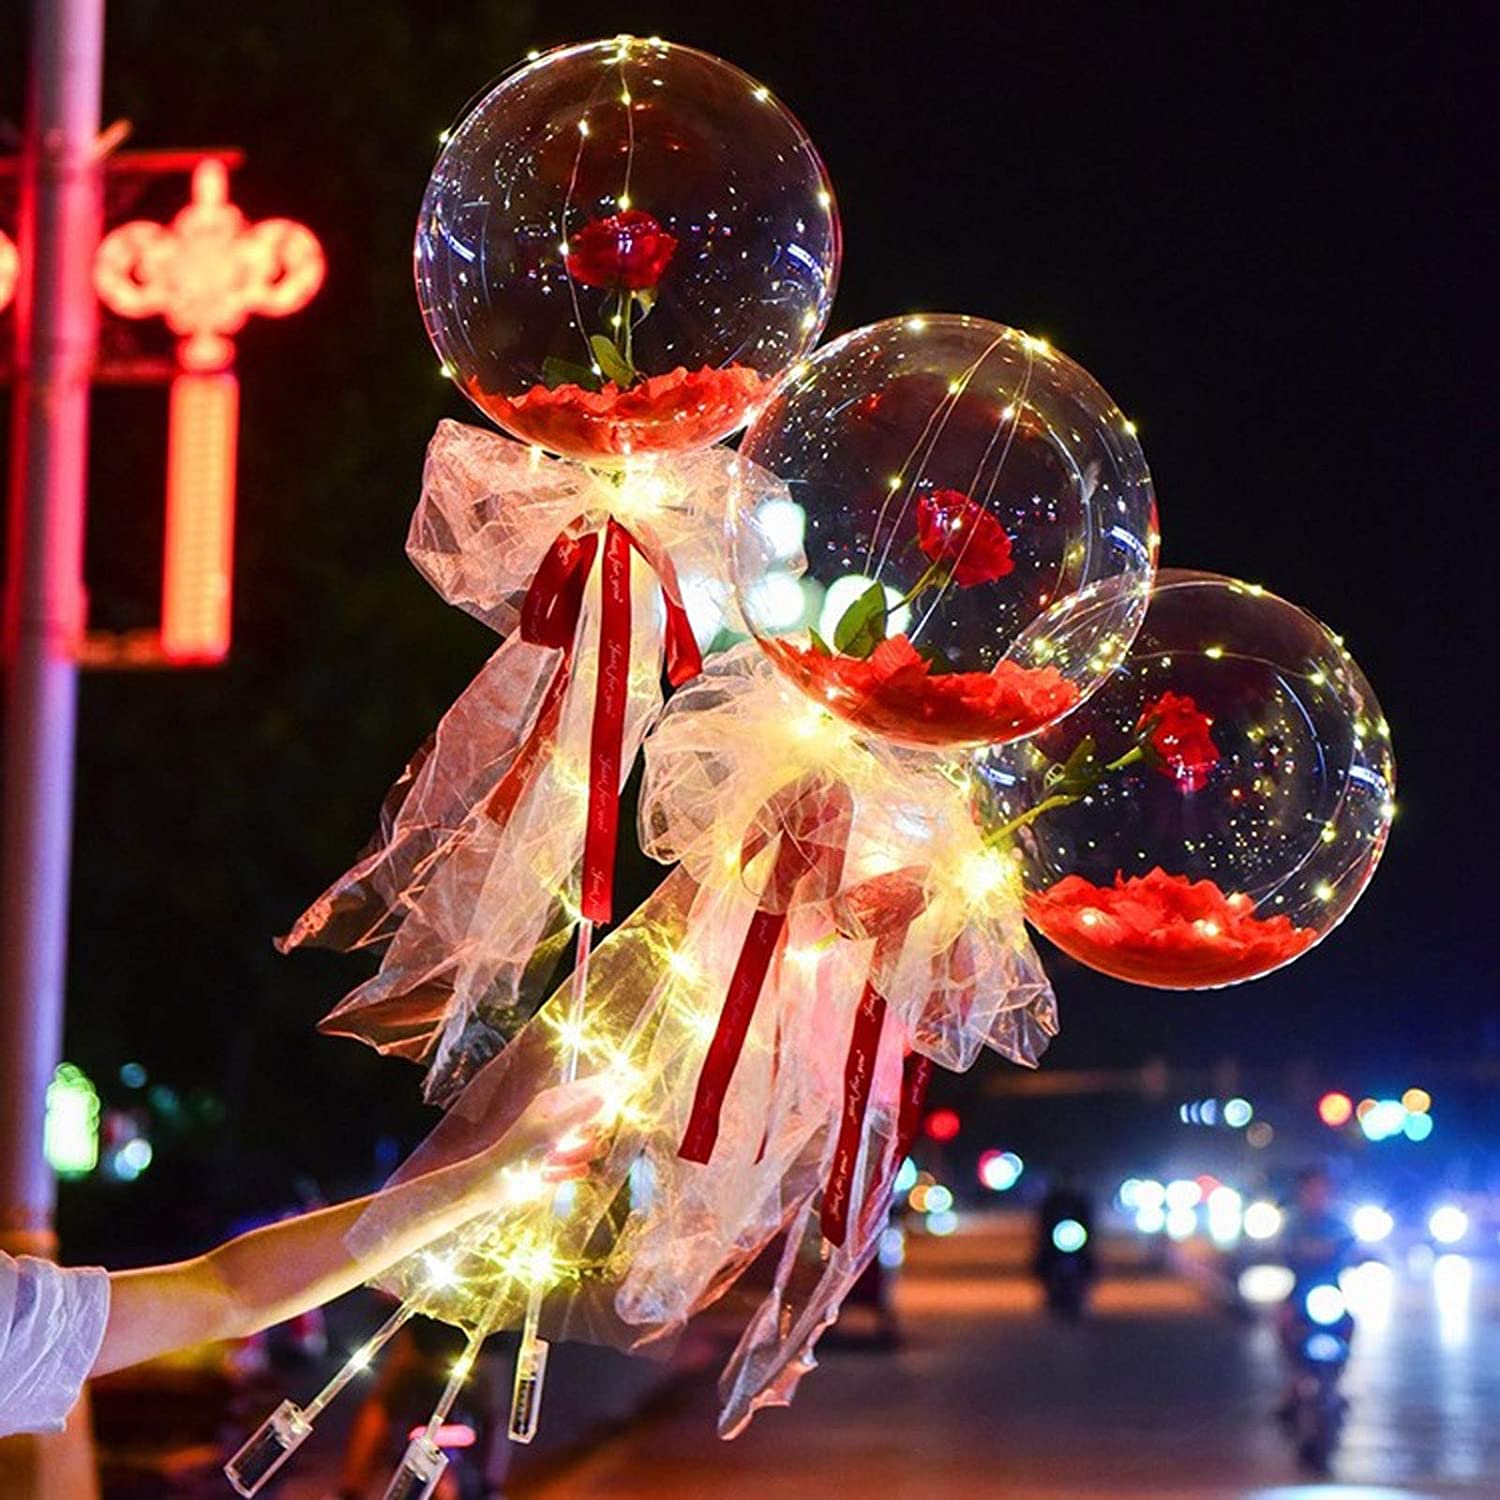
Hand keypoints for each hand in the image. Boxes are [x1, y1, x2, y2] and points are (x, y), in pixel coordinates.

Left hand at [471, 1078, 608, 1210]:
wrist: (495, 1184)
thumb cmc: (521, 1151)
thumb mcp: (553, 1131)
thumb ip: (581, 1114)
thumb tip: (606, 1095)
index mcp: (552, 1104)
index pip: (585, 1089)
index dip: (606, 1086)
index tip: (628, 1083)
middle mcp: (553, 1120)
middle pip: (587, 1117)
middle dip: (597, 1124)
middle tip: (600, 1130)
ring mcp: (552, 1143)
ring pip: (582, 1143)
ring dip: (586, 1149)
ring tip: (592, 1151)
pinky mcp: (550, 1166)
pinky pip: (571, 1166)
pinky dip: (572, 1170)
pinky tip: (577, 1171)